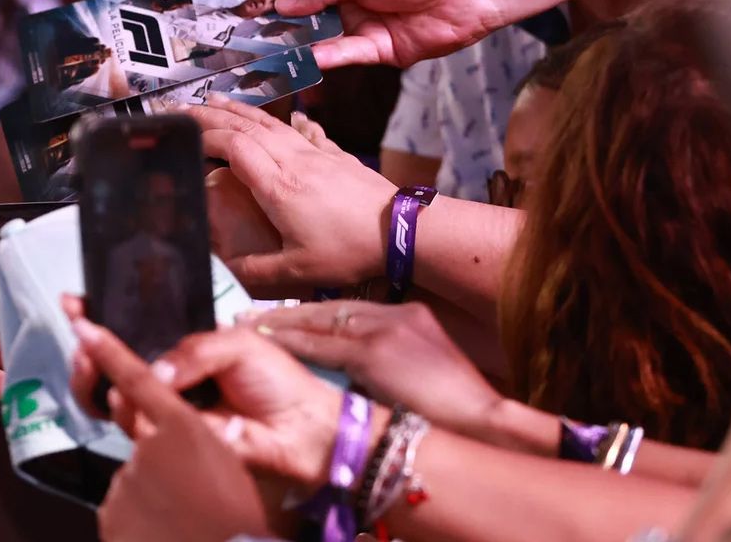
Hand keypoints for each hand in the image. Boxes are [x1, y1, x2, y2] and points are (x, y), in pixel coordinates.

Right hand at [79, 314, 276, 541]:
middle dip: (89, 349)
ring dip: (96, 377)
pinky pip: (135, 427)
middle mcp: (168, 378)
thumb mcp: (236, 344)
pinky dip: (126, 410)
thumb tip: (154, 373)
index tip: (74, 302)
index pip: (135, 330)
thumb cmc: (277, 380)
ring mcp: (166, 409)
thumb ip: (193, 351)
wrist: (302, 429)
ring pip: (112, 397)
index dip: (103, 317)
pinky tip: (122, 394)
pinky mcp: (170, 442)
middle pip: (112, 365)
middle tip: (83, 335)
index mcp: (183, 349)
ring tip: (94, 361)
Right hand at [190, 98, 396, 295]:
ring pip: (271, 122)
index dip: (205, 137)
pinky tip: (284, 117)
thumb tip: (222, 272)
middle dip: (211, 115)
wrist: (403, 230)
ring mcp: (315, 153)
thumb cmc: (350, 250)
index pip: (233, 147)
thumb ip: (255, 272)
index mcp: (278, 186)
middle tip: (183, 110)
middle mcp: (293, 161)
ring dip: (240, 110)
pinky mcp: (335, 155)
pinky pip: (302, 130)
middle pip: (246, 126)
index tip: (182, 136)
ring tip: (215, 100)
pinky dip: (283, 120)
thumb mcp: (298, 271)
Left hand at [245, 301, 504, 441]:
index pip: (346, 308)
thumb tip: (349, 367)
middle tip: (248, 314)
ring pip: (320, 318)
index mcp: (408, 316)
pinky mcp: (376, 352)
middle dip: (288, 313)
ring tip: (248, 324)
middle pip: (329, 308)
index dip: (309, 313)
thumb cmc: (451, 410)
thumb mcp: (420, 370)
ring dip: (281, 322)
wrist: (483, 421)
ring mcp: (385, 329)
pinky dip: (291, 340)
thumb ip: (386, 359)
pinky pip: (322, 342)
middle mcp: (395, 314)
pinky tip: (267, 340)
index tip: (278, 317)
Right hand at [276, 0, 518, 69]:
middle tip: (255, 41)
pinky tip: (310, 56)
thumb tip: (285, 3)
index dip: (287, 3)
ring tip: (274, 53)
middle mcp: (359, 5)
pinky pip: (352, 55)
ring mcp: (372, 30)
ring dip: (305, 47)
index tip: (256, 13)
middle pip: (317, 22)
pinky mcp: (387, 53)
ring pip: (331, 42)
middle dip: (290, 30)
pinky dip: (331, 57)